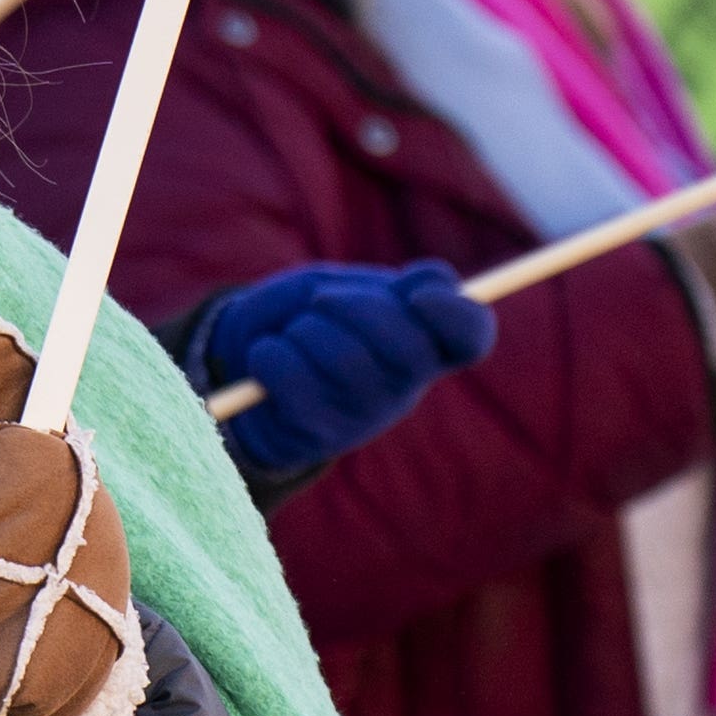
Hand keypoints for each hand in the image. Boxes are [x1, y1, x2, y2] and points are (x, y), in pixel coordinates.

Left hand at [194, 260, 494, 472]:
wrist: (244, 367)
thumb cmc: (304, 319)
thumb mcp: (339, 288)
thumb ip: (385, 287)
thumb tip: (436, 280)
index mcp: (422, 342)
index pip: (471, 336)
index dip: (456, 315)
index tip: (420, 296)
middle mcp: (405, 385)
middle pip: (410, 350)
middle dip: (358, 308)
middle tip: (322, 300)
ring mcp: (365, 415)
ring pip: (344, 358)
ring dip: (304, 330)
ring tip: (292, 334)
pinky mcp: (320, 435)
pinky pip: (293, 379)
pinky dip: (270, 354)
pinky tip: (269, 360)